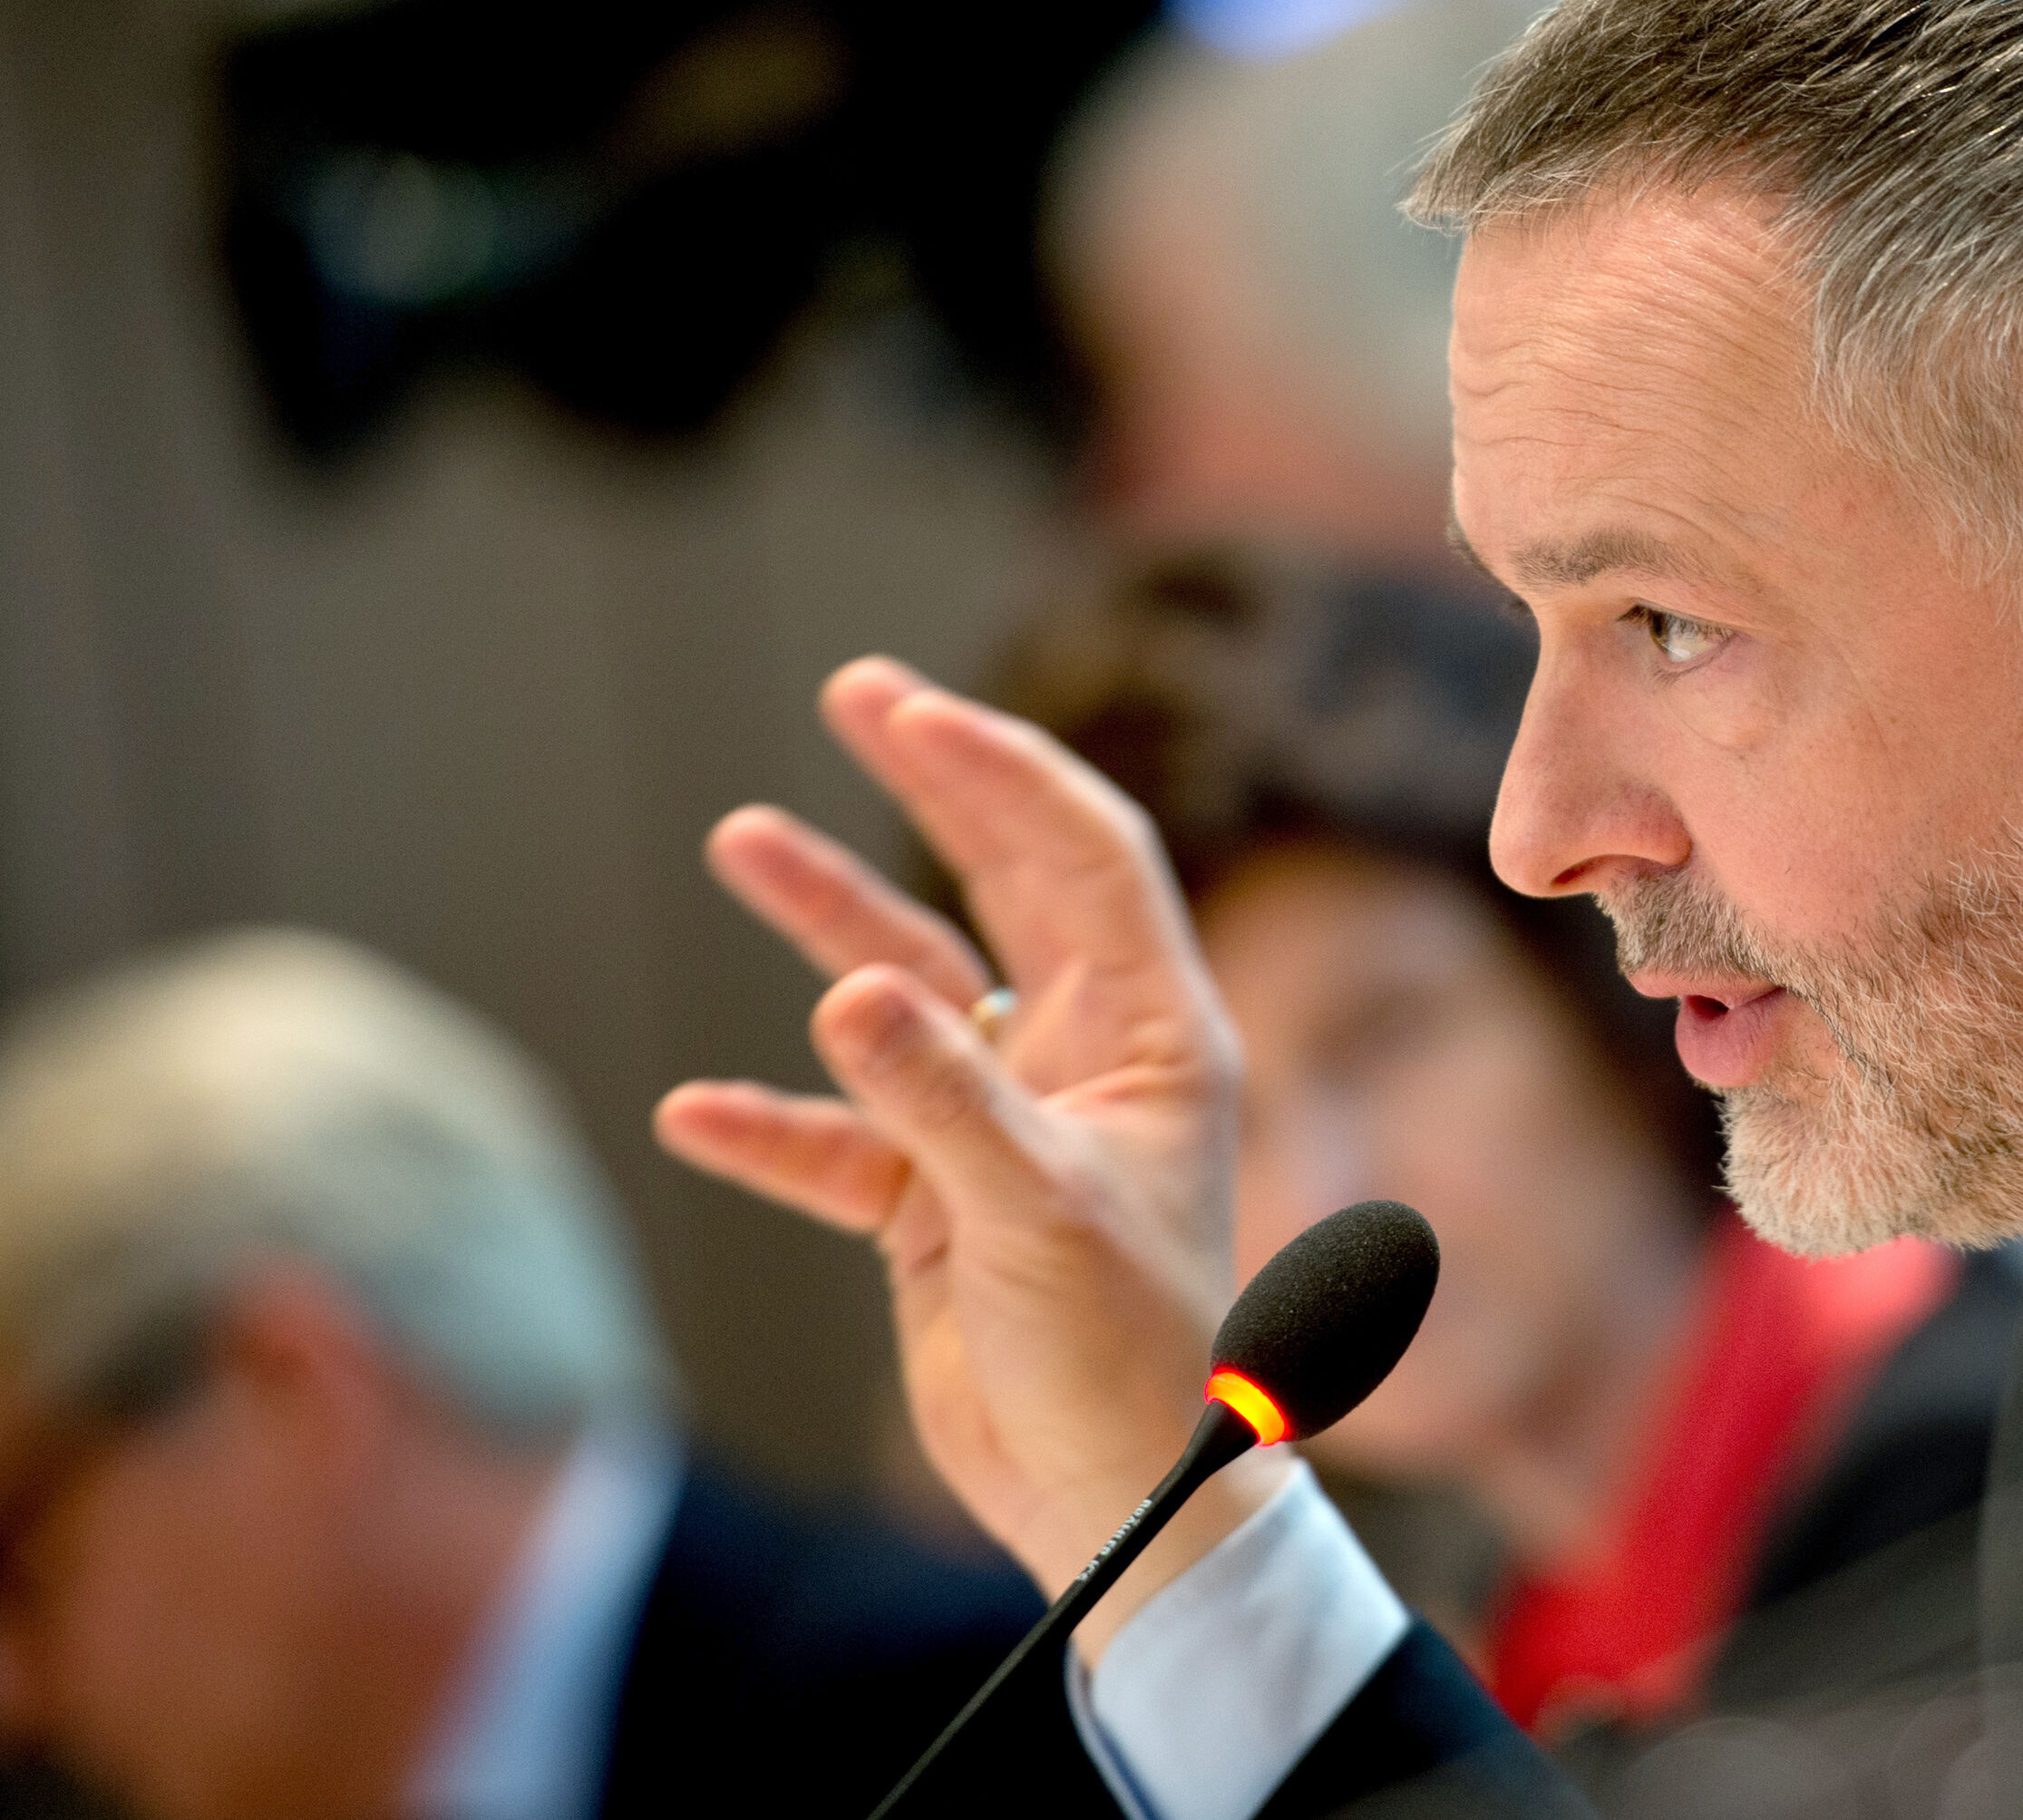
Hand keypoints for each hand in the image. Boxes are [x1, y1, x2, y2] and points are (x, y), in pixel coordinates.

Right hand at [655, 657, 1286, 1646]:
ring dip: (830, 920)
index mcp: (1149, 1034)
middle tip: (855, 693)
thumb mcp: (1038, 1215)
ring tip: (739, 838)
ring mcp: (1004, 1126)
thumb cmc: (1130, 1358)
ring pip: (906, 996)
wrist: (1117, 1505)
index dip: (1001, 772)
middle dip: (931, 787)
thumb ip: (940, 1101)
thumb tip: (847, 984)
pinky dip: (774, 1124)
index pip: (1085, 856)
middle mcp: (1081, 1059)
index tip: (911, 709)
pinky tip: (697, 1115)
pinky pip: (840, 1144)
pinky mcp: (937, 1209)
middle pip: (1000, 885)